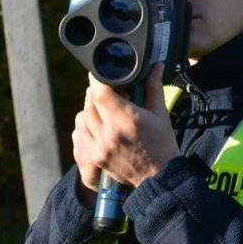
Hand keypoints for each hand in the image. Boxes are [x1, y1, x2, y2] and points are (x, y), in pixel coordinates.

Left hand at [71, 63, 179, 188]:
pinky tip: (99, 125)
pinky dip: (85, 126)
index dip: (97, 79)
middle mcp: (110, 133)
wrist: (159, 177)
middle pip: (89, 102)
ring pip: (82, 117)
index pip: (100, 92)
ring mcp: (99, 147)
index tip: (101, 74)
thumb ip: (153, 88)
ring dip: (90, 108)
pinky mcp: (94, 157)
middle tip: (109, 91)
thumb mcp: (161, 115)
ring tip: (106, 109)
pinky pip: (80, 134)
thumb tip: (155, 66)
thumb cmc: (163, 145)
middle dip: (97, 92)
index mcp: (127, 120)